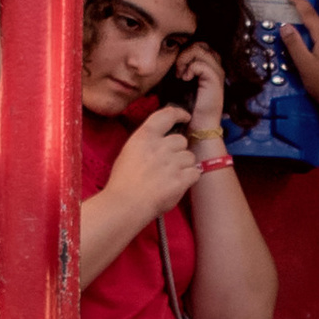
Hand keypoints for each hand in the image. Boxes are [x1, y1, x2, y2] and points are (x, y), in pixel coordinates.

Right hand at [112, 105, 207, 222]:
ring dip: (184, 166)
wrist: (126, 204)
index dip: (179, 114)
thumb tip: (161, 139)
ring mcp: (172, 162)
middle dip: (178, 150)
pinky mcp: (181, 179)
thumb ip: (146, 142)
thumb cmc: (123, 182)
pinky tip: (177, 185)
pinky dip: (189, 179)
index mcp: (144, 137)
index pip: (167, 115)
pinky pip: (195, 172)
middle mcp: (160, 146)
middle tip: (168, 164)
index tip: (185, 117)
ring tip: (170, 177)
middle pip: (181, 140)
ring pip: (190, 157)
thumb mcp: (128, 152)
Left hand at [175, 42, 227, 163]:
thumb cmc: (186, 109)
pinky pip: (200, 64)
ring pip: (201, 50)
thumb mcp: (177, 84)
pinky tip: (184, 79)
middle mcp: (216, 68)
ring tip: (180, 74)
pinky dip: (189, 68)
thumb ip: (177, 69)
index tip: (176, 66)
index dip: (186, 50)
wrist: (197, 127)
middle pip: (202, 44)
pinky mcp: (215, 80)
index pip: (200, 46)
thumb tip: (166, 57)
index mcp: (209, 68)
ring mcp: (217, 73)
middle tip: (178, 68)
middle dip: (186, 52)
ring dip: (185, 59)